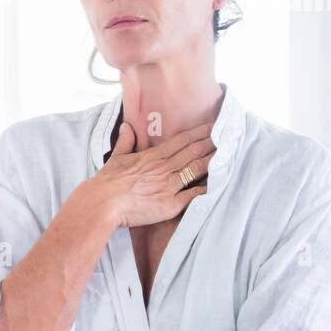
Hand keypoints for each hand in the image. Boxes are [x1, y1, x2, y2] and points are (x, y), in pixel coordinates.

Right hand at [84, 118, 215, 228]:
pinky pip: (192, 195)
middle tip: (227, 135)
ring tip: (227, 153)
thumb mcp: (115, 158)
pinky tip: (217, 184)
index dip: (198, 132)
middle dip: (211, 143)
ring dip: (212, 161)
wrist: (102, 203)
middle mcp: (163, 168)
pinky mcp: (170, 204)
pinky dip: (205, 189)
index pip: (180, 141)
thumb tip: (127, 126)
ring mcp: (168, 186)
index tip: (212, 125)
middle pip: (192, 152)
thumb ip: (125, 142)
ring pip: (195, 169)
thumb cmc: (106, 182)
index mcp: (152, 157)